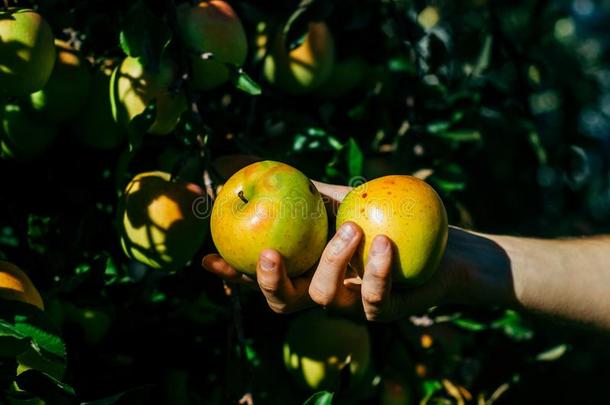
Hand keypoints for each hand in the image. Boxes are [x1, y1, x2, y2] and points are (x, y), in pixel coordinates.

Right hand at [202, 177, 471, 319]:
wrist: (436, 234)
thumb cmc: (379, 212)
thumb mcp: (331, 194)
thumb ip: (288, 184)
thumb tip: (230, 160)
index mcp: (306, 270)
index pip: (263, 277)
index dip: (235, 274)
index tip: (211, 257)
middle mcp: (324, 292)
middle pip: (284, 303)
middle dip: (271, 282)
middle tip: (271, 253)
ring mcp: (353, 305)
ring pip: (327, 299)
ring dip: (333, 264)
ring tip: (352, 229)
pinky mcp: (388, 311)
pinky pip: (376, 301)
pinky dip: (377, 273)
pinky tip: (385, 245)